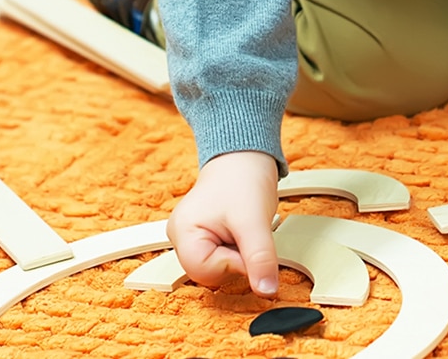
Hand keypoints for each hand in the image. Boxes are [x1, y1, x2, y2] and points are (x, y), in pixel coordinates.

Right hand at [166, 151, 280, 293]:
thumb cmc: (243, 179)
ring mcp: (191, 240)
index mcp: (182, 233)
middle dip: (237, 259)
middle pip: (212, 275)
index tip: (248, 241)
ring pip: (219, 269)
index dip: (235, 264)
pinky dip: (237, 251)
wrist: (245, 156)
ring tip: (242, 229)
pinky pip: (223, 259)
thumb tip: (267, 292)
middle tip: (246, 232)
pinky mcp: (204, 240)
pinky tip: (240, 232)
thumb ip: (260, 258)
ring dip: (238, 255)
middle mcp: (180, 239)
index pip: (207, 273)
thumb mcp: (254, 220)